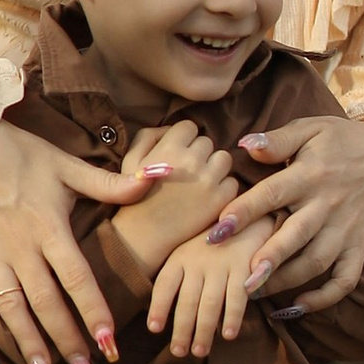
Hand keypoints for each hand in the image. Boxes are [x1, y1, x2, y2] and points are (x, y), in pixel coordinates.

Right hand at [0, 118, 151, 363]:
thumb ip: (113, 183)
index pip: (78, 278)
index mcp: (50, 229)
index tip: (109, 343)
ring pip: (11, 310)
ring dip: (28, 344)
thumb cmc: (22, 154)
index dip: (94, 311)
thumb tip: (160, 175)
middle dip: (69, 340)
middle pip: (48, 303)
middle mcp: (20, 249)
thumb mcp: (69, 166)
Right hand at [97, 130, 240, 295]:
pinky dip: (223, 189)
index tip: (178, 155)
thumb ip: (149, 135)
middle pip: (208, 142)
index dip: (184, 140)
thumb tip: (171, 128)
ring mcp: (209, 180)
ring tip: (200, 183)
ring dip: (215, 168)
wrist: (143, 236)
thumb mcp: (131, 160)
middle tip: (187, 172)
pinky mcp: (221, 200)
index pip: (189, 126)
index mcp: (170, 147)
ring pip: (224, 159)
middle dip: (199, 154)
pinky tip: (207, 198)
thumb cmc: (134, 197)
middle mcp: (192, 160)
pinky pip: (232, 183)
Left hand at [149, 226, 264, 359]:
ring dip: (203, 330)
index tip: (154, 329)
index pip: (164, 284)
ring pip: (209, 304)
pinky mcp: (245, 268)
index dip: (158, 307)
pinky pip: (237, 298)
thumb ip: (179, 275)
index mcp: (180, 256)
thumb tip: (161, 312)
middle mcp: (198, 260)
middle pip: (186, 301)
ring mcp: (222, 264)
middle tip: (178, 352)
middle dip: (181, 330)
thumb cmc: (214, 240)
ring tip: (199, 351)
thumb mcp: (190, 250)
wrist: (250, 216)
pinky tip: (228, 335)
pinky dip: (232, 318)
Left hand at [204, 111, 363, 314]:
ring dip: (288, 280)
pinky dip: (325, 296)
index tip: (217, 231)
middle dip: (271, 258)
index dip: (245, 212)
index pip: (273, 194)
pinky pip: (347, 277)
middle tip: (241, 280)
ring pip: (318, 261)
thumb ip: (277, 140)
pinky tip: (298, 307)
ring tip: (255, 293)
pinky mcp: (359, 244)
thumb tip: (243, 146)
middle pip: (298, 235)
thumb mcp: (310, 129)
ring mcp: (346, 227)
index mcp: (310, 174)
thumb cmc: (338, 141)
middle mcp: (328, 203)